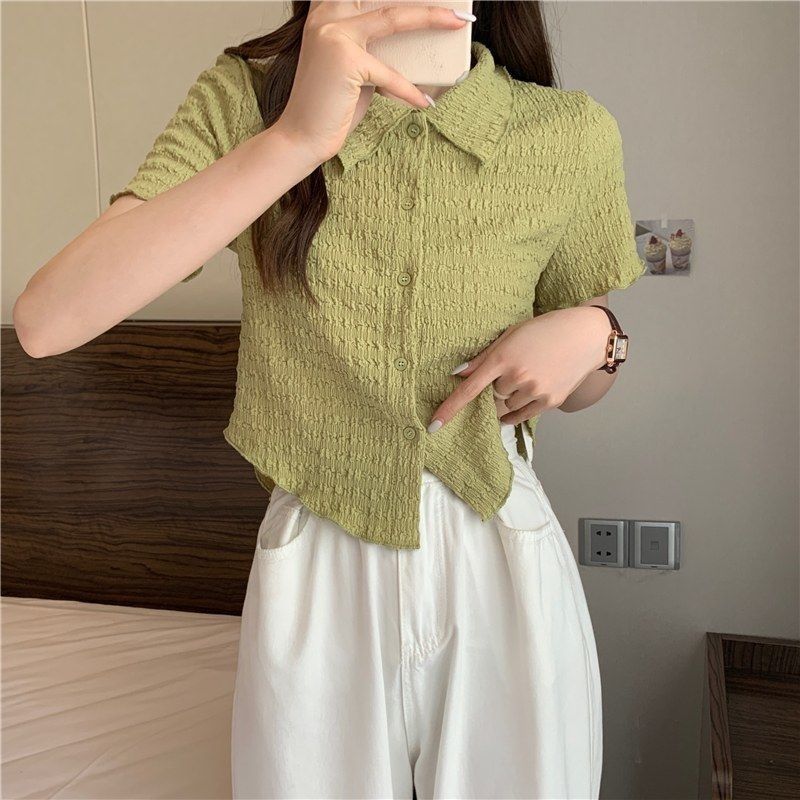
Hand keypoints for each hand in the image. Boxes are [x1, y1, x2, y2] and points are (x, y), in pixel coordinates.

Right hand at [272, 2, 471, 165]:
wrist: (302, 137)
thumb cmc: (331, 106)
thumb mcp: (355, 68)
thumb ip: (376, 47)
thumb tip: (412, 43)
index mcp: (326, 14)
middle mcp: (327, 17)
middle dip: (420, 0)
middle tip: (452, 4)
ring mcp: (335, 35)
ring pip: (393, 19)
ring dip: (431, 17)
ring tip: (458, 21)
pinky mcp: (346, 60)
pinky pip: (390, 73)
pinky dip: (408, 90)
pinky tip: (425, 102)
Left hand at [427, 306, 611, 430]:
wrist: (586, 335)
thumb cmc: (545, 330)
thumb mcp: (511, 335)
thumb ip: (483, 357)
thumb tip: (458, 373)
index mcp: (503, 358)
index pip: (469, 389)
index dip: (449, 408)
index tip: (433, 425)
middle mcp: (518, 377)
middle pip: (493, 396)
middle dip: (499, 385)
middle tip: (519, 365)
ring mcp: (535, 391)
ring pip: (507, 406)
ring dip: (512, 395)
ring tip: (531, 373)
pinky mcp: (550, 401)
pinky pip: (522, 415)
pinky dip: (518, 409)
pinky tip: (526, 394)